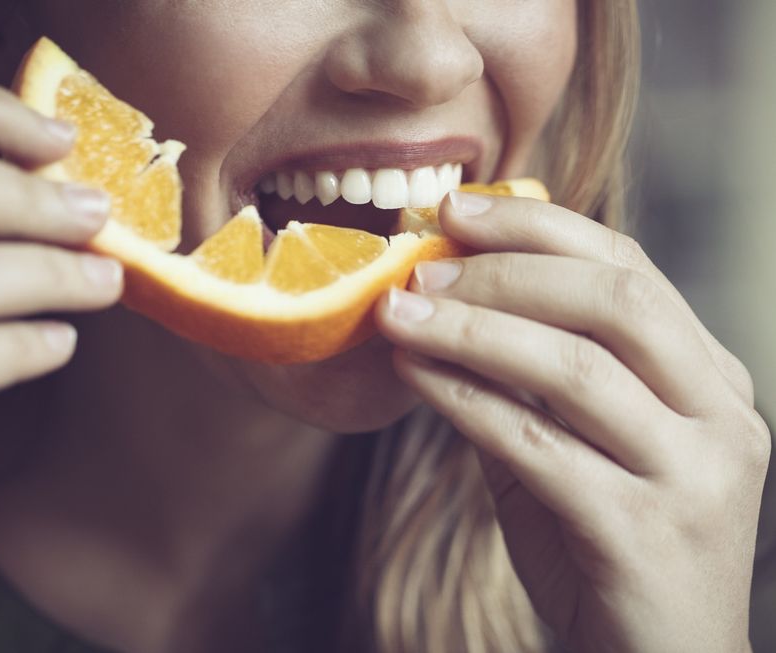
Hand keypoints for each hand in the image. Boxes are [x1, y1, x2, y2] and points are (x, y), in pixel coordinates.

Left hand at [375, 191, 769, 652]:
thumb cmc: (604, 541)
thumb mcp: (577, 443)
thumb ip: (529, 378)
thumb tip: (444, 299)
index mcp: (710, 378)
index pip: (630, 269)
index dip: (538, 227)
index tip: (456, 209)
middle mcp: (722, 416)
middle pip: (614, 302)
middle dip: (505, 269)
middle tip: (422, 262)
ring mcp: (694, 476)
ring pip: (574, 368)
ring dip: (470, 329)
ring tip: (397, 312)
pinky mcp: (645, 533)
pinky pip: (537, 445)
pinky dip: (464, 399)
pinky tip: (413, 376)